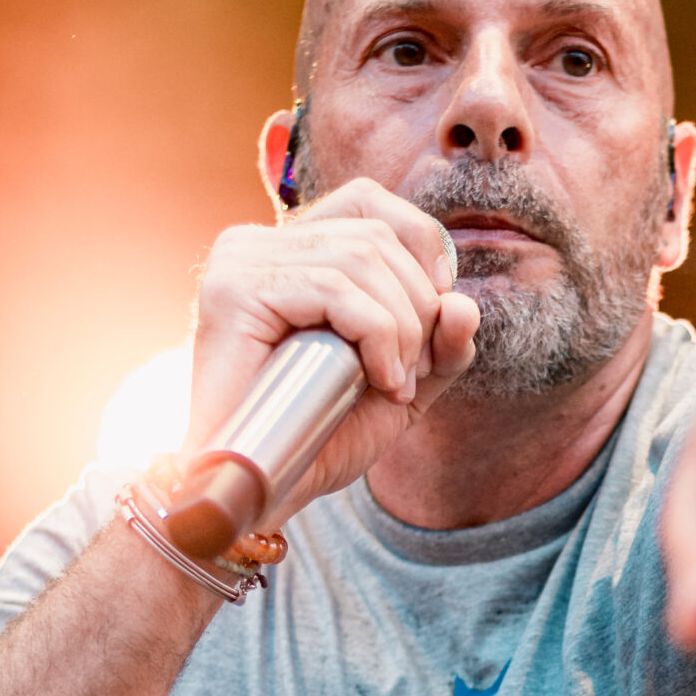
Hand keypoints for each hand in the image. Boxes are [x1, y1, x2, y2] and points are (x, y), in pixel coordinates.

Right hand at [190, 177, 481, 521]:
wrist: (259, 495)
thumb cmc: (318, 440)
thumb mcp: (402, 386)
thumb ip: (441, 346)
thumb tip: (463, 301)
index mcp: (292, 251)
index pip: (369, 201)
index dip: (421, 242)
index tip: (441, 311)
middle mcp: (259, 243)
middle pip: (376, 232)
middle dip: (419, 304)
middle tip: (413, 371)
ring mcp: (240, 261)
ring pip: (360, 257)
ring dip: (402, 326)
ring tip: (395, 383)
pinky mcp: (233, 289)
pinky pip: (331, 287)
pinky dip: (376, 334)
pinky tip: (381, 380)